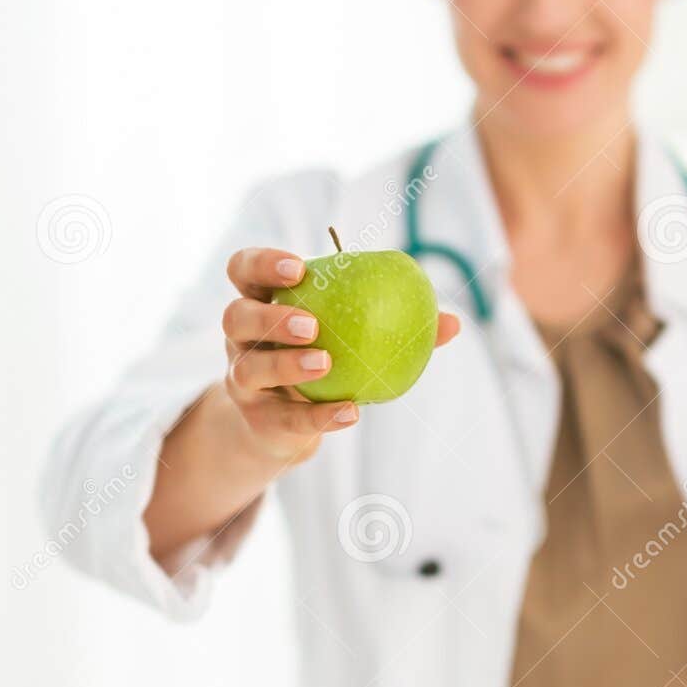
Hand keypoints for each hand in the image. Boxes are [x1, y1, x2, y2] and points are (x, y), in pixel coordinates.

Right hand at [221, 247, 459, 466]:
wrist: (285, 422)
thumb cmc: (324, 361)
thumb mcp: (349, 336)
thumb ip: (395, 323)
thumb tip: (452, 322)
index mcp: (261, 301)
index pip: (243, 269)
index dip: (262, 264)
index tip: (298, 267)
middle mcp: (240, 339)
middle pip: (235, 316)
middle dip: (270, 316)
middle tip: (312, 324)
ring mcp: (241, 380)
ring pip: (248, 369)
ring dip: (286, 365)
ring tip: (325, 363)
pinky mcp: (256, 419)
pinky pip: (284, 418)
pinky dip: (318, 415)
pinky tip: (350, 411)